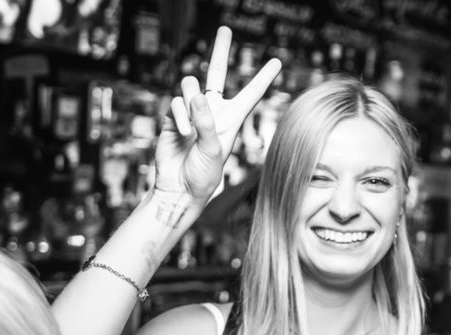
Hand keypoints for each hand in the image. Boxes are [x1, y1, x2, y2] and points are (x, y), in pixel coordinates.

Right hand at [154, 26, 280, 202]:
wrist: (178, 189)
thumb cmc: (203, 176)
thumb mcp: (214, 150)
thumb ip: (206, 122)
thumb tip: (197, 94)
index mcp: (232, 120)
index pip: (251, 93)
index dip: (264, 77)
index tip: (277, 61)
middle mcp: (212, 112)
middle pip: (216, 74)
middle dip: (220, 50)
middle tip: (225, 28)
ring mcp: (191, 113)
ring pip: (190, 85)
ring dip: (191, 101)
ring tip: (192, 129)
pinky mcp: (173, 117)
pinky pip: (175, 103)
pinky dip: (180, 116)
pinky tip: (183, 133)